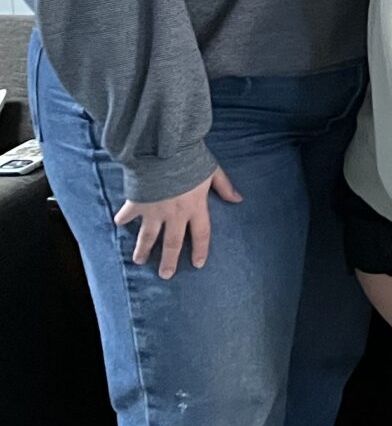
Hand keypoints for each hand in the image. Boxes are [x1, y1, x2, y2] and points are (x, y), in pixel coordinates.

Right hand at [115, 166, 241, 279]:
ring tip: (139, 261)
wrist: (165, 151)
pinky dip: (122, 219)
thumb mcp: (212, 171)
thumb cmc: (191, 159)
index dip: (200, 250)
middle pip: (173, 243)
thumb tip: (239, 199)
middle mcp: (175, 214)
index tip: (198, 264)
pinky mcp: (137, 203)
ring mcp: (154, 211)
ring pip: (148, 236)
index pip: (201, 234)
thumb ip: (224, 187)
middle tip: (166, 274)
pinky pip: (128, 215)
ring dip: (143, 249)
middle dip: (169, 260)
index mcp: (196, 208)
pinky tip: (118, 225)